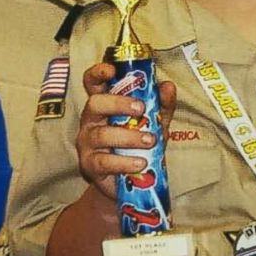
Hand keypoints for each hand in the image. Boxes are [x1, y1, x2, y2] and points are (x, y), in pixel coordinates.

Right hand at [75, 62, 176, 199]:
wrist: (129, 184)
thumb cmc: (138, 147)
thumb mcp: (153, 123)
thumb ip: (161, 105)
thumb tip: (168, 86)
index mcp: (104, 105)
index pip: (93, 83)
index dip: (98, 73)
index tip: (111, 70)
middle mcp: (91, 120)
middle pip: (95, 103)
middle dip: (117, 103)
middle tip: (141, 109)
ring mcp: (87, 143)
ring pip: (101, 134)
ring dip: (128, 136)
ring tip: (150, 141)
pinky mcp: (89, 165)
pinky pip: (103, 161)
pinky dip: (124, 161)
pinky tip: (140, 162)